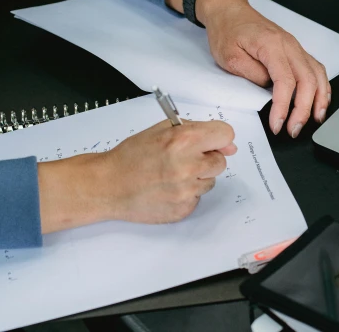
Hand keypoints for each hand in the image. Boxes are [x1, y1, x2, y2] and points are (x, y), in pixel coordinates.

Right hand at [38, 119, 235, 232]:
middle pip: (221, 161)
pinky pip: (197, 198)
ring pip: (210, 181)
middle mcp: (188, 166)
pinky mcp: (183, 209)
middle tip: (184, 159)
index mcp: (184, 140)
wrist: (109, 186)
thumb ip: (196, 130)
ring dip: (197, 177)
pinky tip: (167, 188)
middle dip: (207, 158)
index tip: (211, 142)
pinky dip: (186, 193)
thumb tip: (229, 145)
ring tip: (171, 174)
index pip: (226, 134)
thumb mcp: (162, 130)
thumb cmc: (132, 155)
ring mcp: (186, 191)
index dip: (218, 137)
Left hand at [197, 0, 330, 138]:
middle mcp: (288, 45)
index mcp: (271, 45)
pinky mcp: (294, 50)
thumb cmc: (227, 30)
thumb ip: (252, 75)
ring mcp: (294, 46)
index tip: (278, 124)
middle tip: (294, 129)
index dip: (284, 107)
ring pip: (317, 74)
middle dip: (303, 109)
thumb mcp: (229, 57)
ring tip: (315, 119)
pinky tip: (320, 99)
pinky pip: (315, 68)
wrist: (228, 11)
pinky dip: (322, 86)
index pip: (286, 81)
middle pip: (307, 80)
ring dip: (319, 98)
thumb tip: (269, 90)